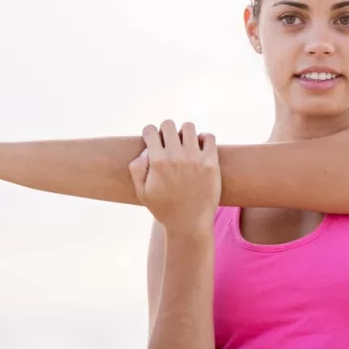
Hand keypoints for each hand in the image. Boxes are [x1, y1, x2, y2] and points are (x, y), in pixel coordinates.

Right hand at [128, 120, 220, 234]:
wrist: (189, 224)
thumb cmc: (164, 209)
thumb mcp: (142, 192)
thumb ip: (137, 169)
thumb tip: (145, 151)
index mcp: (157, 162)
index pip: (150, 130)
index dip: (150, 133)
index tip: (154, 141)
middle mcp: (175, 156)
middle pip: (168, 124)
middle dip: (166, 130)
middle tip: (169, 143)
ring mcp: (195, 159)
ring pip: (189, 126)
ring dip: (185, 133)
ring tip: (186, 144)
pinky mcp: (211, 163)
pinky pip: (209, 137)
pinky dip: (204, 138)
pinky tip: (200, 148)